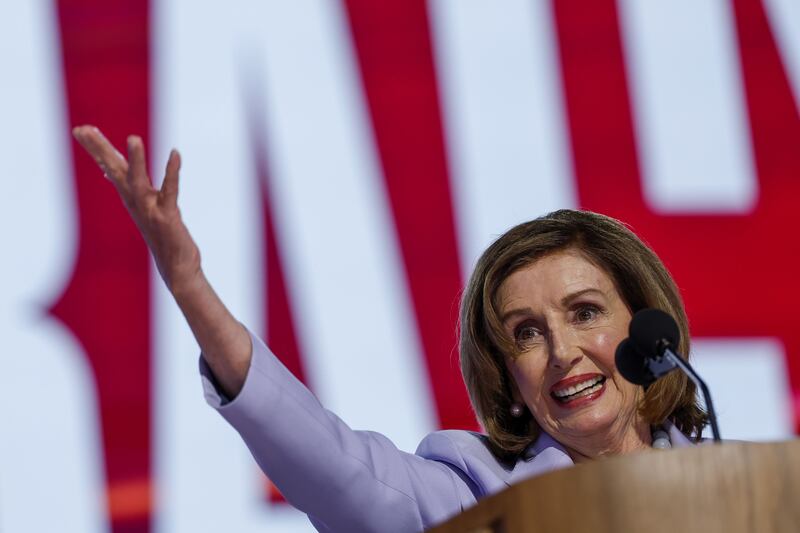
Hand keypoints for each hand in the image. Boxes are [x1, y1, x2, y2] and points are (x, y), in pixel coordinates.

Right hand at [72, 126, 201, 293]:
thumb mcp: (146, 209)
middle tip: (83, 128)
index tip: (81, 129)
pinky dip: (172, 172)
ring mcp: (150, 211)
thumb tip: (115, 173)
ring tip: (133, 138)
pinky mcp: (167, 218)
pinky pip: (170, 191)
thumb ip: (135, 191)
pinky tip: (175, 153)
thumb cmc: (164, 237)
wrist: (177, 269)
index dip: (96, 149)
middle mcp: (136, 203)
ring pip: (138, 182)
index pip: (110, 168)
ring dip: (136, 161)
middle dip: (100, 149)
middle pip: (115, 171)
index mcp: (131, 198)